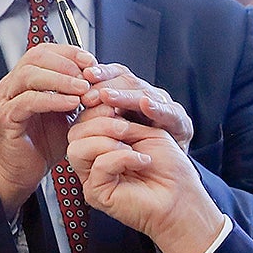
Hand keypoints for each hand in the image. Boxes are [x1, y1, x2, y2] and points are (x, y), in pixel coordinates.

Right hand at [0, 41, 97, 213]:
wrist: (25, 172)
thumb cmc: (44, 143)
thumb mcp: (68, 113)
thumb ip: (79, 94)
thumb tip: (101, 77)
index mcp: (24, 80)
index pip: (44, 51)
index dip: (68, 52)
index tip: (91, 61)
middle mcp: (11, 86)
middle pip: (35, 57)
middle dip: (66, 63)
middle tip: (88, 75)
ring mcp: (4, 101)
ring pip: (29, 76)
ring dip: (60, 79)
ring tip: (83, 88)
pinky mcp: (4, 119)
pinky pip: (27, 102)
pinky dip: (52, 100)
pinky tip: (71, 103)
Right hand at [66, 111, 226, 252]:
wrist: (181, 194)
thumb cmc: (168, 166)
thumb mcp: (145, 131)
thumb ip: (121, 119)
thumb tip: (101, 104)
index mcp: (102, 143)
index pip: (82, 121)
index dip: (96, 108)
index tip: (116, 104)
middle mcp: (93, 160)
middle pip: (74, 132)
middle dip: (101, 122)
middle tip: (127, 128)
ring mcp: (93, 177)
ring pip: (77, 148)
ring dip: (106, 139)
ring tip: (131, 145)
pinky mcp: (97, 193)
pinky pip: (99, 165)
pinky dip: (122, 158)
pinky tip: (142, 161)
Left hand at [79, 63, 193, 146]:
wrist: (168, 178)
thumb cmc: (138, 156)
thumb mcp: (113, 133)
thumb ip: (97, 117)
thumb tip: (71, 105)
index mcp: (132, 96)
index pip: (115, 75)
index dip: (101, 73)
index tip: (84, 76)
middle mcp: (149, 97)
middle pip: (128, 80)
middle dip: (107, 84)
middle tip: (89, 94)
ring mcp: (166, 107)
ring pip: (145, 93)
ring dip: (125, 95)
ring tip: (108, 97)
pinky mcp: (181, 122)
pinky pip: (170, 113)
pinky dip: (157, 108)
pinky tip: (146, 106)